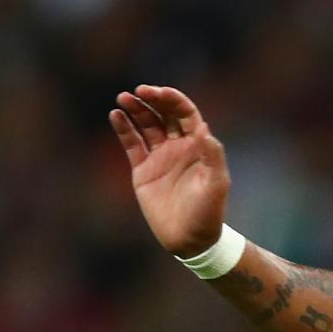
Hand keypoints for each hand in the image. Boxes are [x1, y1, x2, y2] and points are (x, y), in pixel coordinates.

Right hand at [111, 85, 231, 259]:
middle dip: (151, 99)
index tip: (158, 92)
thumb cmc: (208, 214)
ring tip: (122, 99)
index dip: (172, 99)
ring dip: (135, 109)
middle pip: (163, 113)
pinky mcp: (143, 169)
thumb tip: (204, 129)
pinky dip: (123, 128)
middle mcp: (178, 146)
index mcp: (197, 145)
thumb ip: (212, 157)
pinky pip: (131, 143)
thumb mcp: (216, 185)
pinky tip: (116, 116)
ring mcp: (159, 156)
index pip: (184, 112)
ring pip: (145, 124)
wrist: (190, 240)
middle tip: (138, 91)